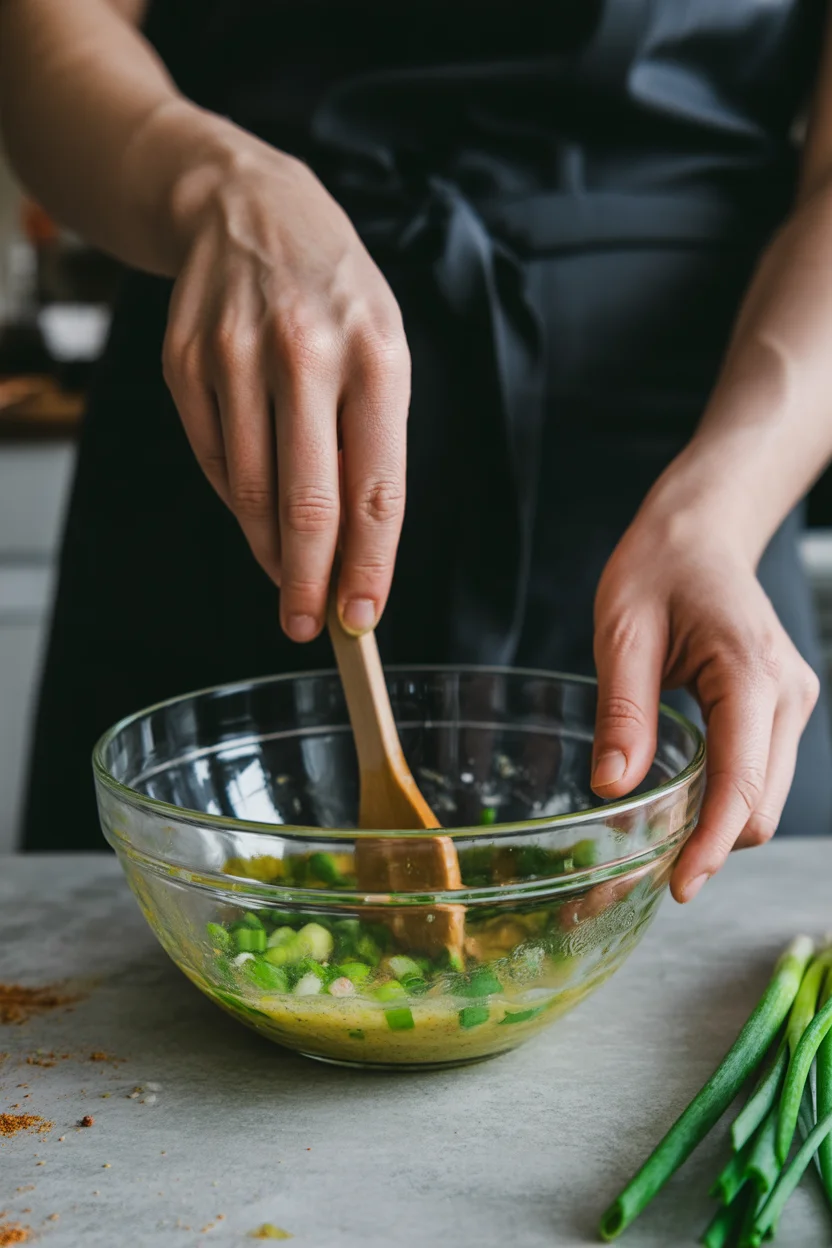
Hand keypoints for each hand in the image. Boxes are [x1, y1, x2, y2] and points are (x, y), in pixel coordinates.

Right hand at [161, 135, 409, 640]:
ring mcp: (235, 357)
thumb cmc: (335, 296)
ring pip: (252, 491)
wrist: (248, 207)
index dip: (370, 565)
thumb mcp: (382, 350)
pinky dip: (237, 500)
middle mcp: (305, 354)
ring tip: (286, 576)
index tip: (362, 617)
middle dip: (308, 583)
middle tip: (307, 627)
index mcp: (376, 356)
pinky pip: (213, 459)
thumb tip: (352, 550)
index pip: (376, 489)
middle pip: (307, 504)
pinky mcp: (185, 363)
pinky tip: (255, 510)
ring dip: (270, 550)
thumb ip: (372, 445)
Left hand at [591, 491, 819, 902]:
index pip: (741, 782)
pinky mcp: (780, 708)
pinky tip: (680, 807)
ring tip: (655, 847)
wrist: (700, 532)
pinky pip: (759, 774)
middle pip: (761, 805)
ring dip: (717, 829)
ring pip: (764, 798)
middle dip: (709, 848)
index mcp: (750, 672)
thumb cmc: (658, 568)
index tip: (679, 886)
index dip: (710, 843)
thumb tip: (616, 790)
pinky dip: (724, 801)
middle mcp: (786, 693)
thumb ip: (624, 711)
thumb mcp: (623, 633)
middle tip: (641, 874)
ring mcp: (791, 702)